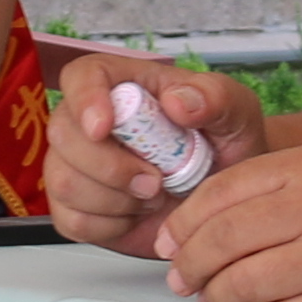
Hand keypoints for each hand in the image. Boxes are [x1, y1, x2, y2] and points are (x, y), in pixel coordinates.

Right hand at [45, 52, 257, 260]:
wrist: (223, 196)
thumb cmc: (224, 146)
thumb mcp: (237, 113)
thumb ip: (214, 98)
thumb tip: (178, 101)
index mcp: (125, 85)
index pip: (83, 76)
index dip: (84, 99)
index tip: (103, 127)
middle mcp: (91, 121)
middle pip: (64, 134)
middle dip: (110, 167)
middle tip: (156, 181)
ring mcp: (78, 165)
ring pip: (64, 182)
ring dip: (115, 199)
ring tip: (154, 196)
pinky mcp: (76, 207)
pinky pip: (72, 220)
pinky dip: (109, 226)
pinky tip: (136, 214)